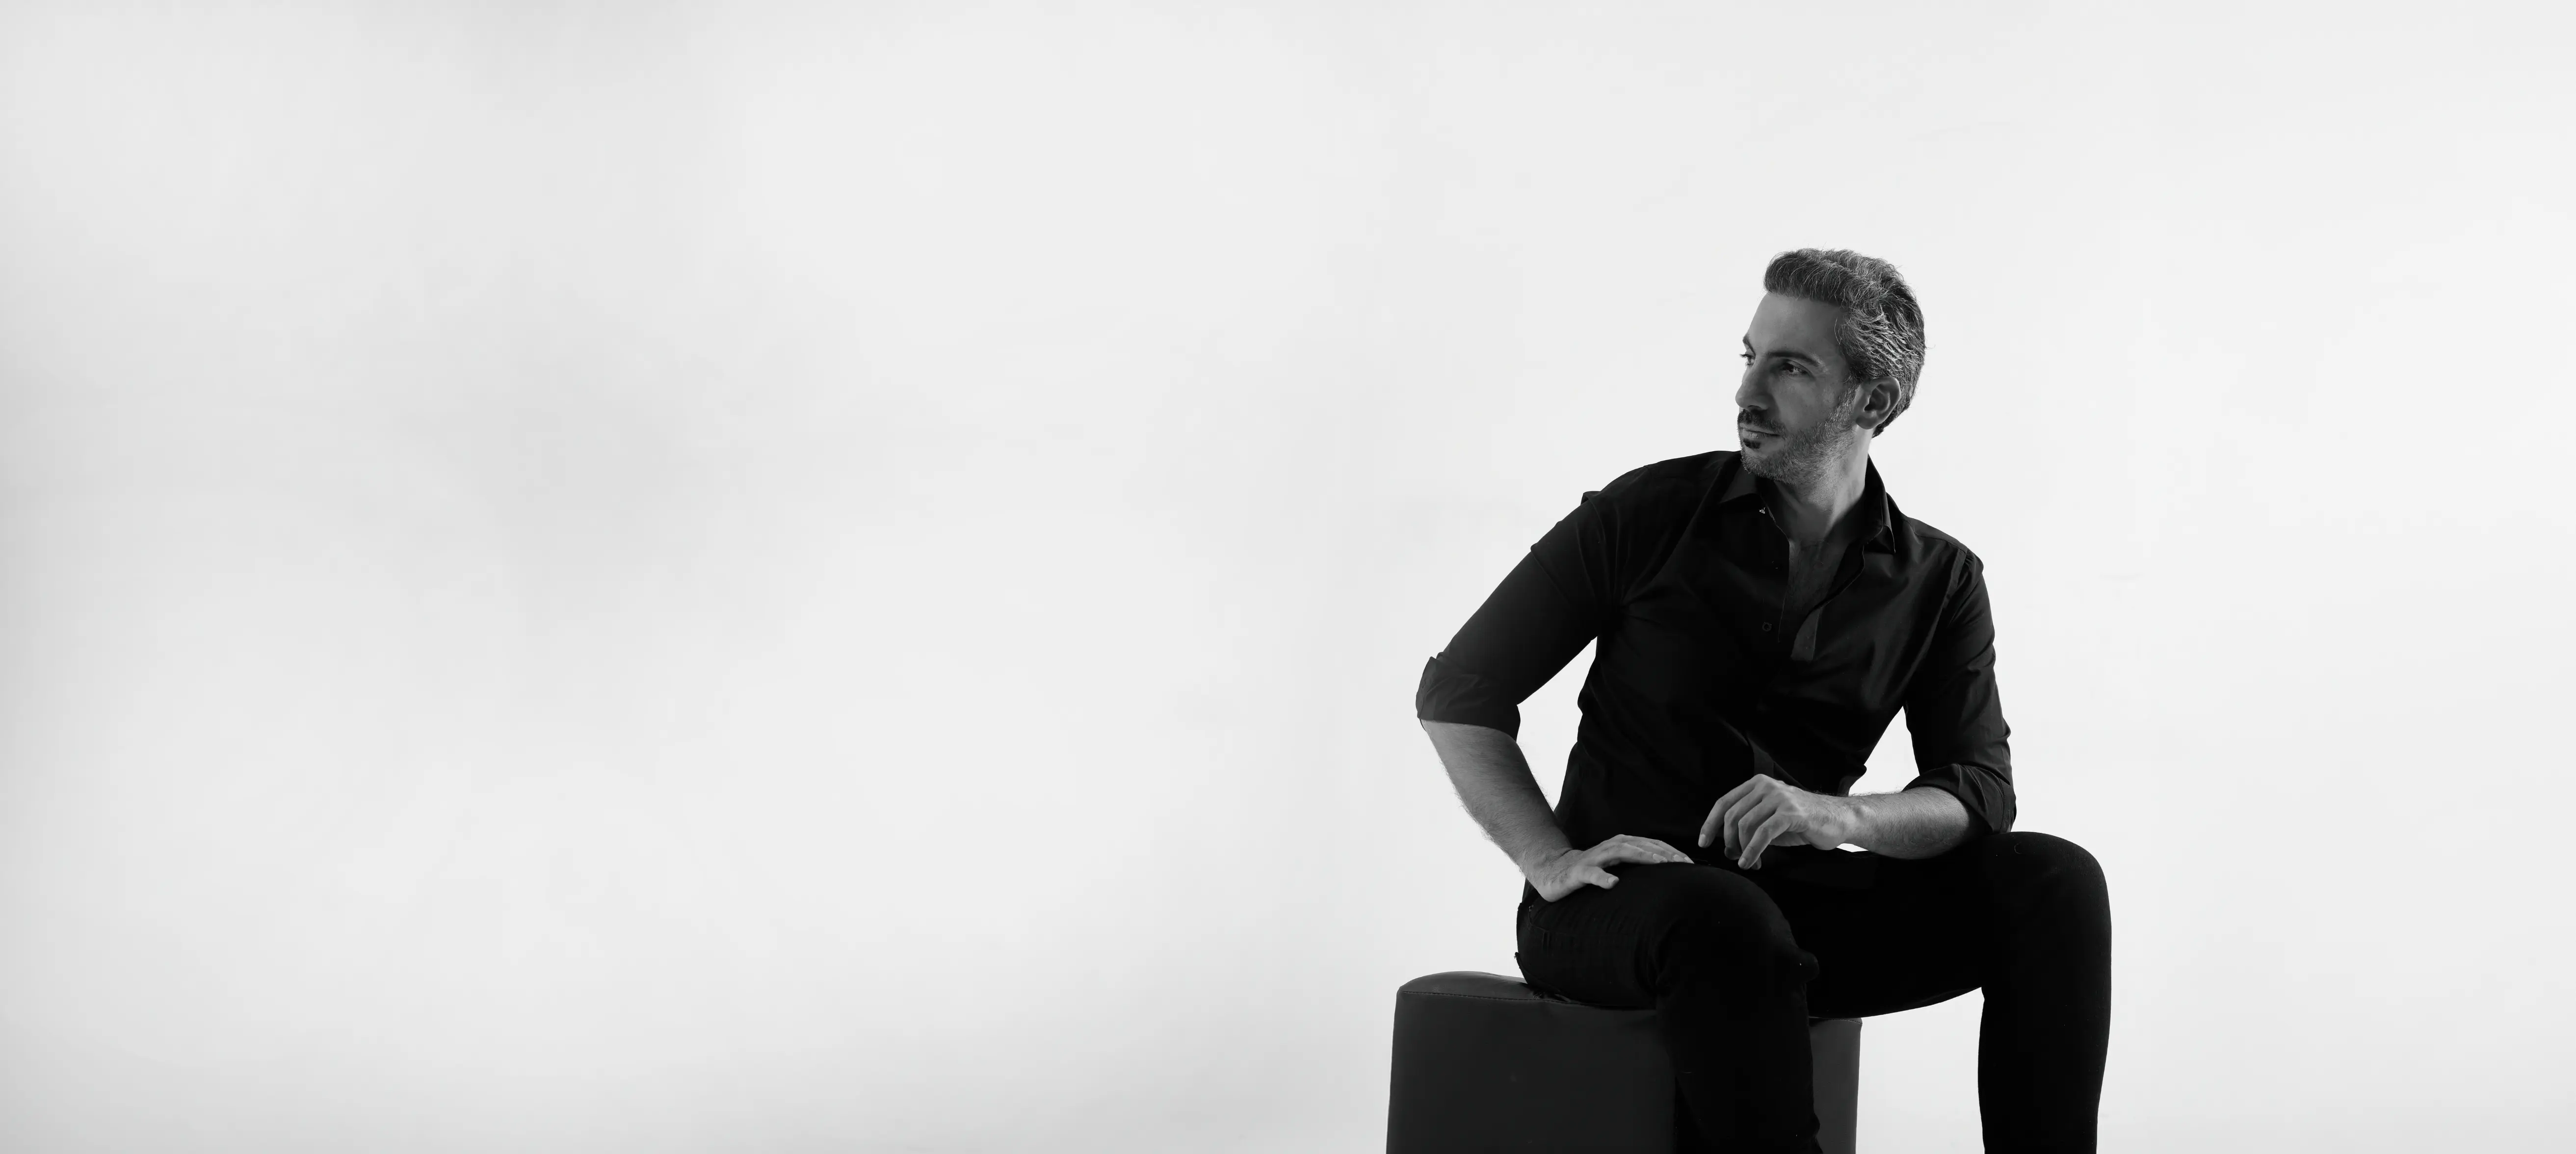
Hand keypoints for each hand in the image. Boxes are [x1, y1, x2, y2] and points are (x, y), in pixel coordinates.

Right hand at [1523, 835, 1694, 901]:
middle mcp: (1610, 847)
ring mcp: (1594, 858)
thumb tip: (1667, 872)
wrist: (1554, 872)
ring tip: (1658, 864)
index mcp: (1621, 845)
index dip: (1671, 852)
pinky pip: (1591, 873)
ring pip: (1620, 852)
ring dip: (1640, 856)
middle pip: (1640, 845)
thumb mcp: (1617, 866)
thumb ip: (1637, 865)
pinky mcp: (1579, 872)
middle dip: (1663, 853)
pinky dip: (1602, 877)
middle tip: (1682, 863)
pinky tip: (1613, 883)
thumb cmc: (1591, 870)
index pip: (1651, 845)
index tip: (1691, 863)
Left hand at [1698, 774, 1861, 868]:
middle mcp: (1766, 787)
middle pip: (1732, 816)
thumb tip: (1726, 848)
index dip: (1710, 824)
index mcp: (1756, 785)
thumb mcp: (1769, 819)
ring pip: (1745, 825)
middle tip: (1733, 857)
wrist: (1836, 819)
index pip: (1723, 803)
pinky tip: (1752, 862)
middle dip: (1728, 841)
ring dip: (1741, 849)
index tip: (1703, 842)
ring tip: (1748, 863)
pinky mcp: (1791, 813)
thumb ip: (1748, 827)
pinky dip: (1753, 851)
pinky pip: (1763, 833)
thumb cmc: (1801, 822)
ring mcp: (1779, 798)